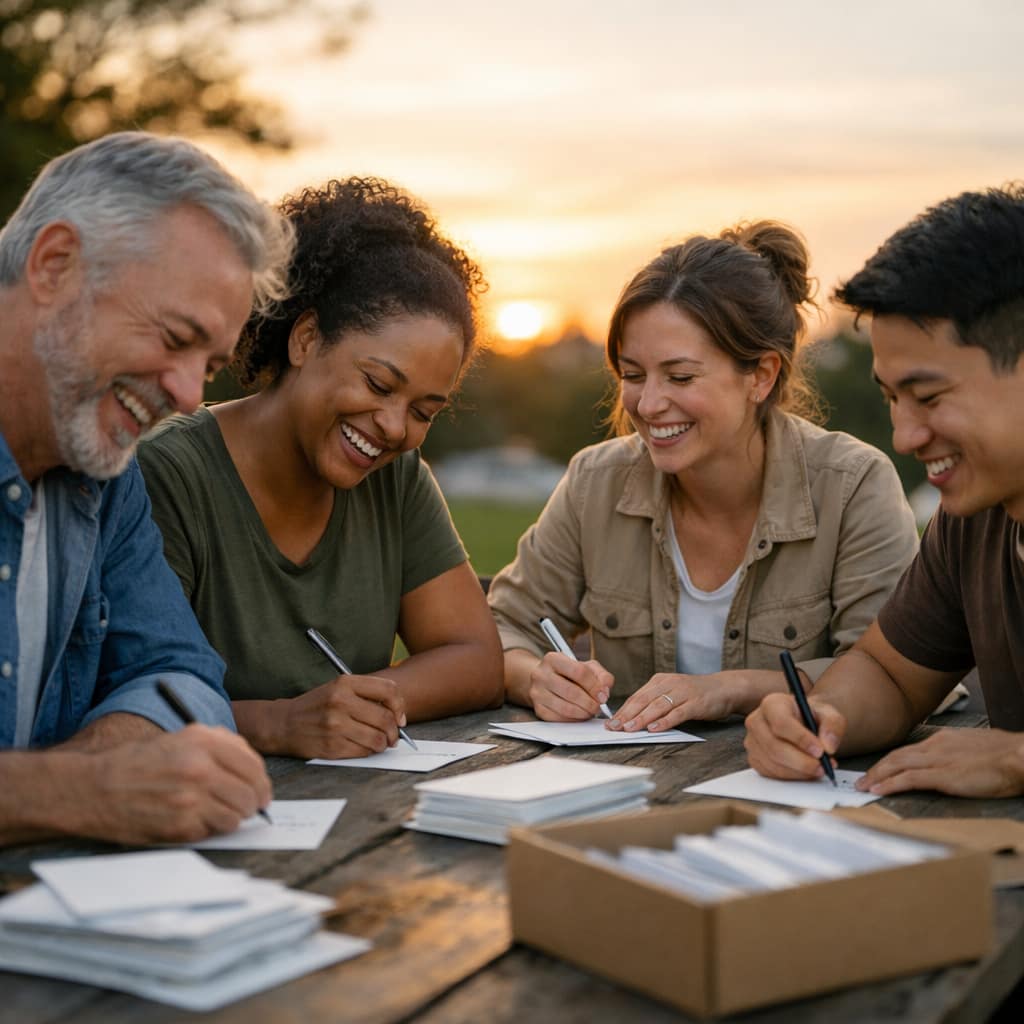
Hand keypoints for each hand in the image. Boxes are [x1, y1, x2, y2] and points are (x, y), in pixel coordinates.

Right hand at [81, 724, 271, 843]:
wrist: (93, 788)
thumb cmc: (136, 763)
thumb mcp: (180, 739)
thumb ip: (218, 748)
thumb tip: (251, 769)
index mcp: (203, 740)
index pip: (253, 764)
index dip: (261, 782)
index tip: (261, 791)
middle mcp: (201, 766)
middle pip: (251, 792)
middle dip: (252, 803)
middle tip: (246, 807)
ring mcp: (191, 798)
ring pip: (237, 816)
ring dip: (232, 818)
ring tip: (216, 813)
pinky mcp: (180, 825)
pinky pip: (214, 831)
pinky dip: (210, 829)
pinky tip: (194, 821)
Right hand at [280, 674, 406, 758]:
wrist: (284, 723)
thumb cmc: (317, 706)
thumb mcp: (338, 688)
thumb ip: (366, 695)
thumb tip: (398, 714)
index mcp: (345, 683)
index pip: (388, 690)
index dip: (400, 706)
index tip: (400, 717)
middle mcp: (340, 702)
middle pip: (386, 718)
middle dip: (395, 731)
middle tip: (393, 736)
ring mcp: (336, 725)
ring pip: (378, 739)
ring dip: (384, 744)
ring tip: (379, 743)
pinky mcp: (332, 746)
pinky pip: (364, 752)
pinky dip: (369, 752)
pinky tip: (363, 747)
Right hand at [528, 653, 612, 721]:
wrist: (545, 681)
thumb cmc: (568, 674)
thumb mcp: (586, 667)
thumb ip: (601, 675)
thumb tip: (605, 690)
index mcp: (553, 659)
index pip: (579, 672)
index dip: (594, 686)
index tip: (603, 695)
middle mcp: (541, 674)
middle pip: (571, 692)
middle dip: (590, 703)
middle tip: (598, 706)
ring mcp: (537, 692)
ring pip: (565, 708)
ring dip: (583, 713)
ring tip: (590, 711)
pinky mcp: (538, 709)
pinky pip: (559, 719)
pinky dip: (574, 720)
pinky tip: (579, 715)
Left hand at [607, 673, 739, 731]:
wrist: (724, 688)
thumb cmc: (695, 694)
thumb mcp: (672, 692)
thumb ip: (654, 701)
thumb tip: (631, 717)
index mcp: (660, 680)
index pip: (637, 696)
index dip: (622, 710)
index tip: (610, 722)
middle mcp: (669, 684)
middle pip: (643, 700)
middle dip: (626, 714)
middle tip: (614, 727)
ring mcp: (683, 693)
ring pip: (657, 706)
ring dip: (641, 718)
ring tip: (629, 728)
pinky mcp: (695, 703)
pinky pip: (677, 713)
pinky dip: (664, 721)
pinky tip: (654, 728)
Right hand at [744, 692, 844, 779]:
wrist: (802, 725)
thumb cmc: (811, 718)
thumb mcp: (828, 714)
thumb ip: (833, 726)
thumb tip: (828, 746)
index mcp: (772, 703)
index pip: (781, 722)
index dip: (800, 739)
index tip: (820, 751)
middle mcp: (756, 721)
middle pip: (774, 746)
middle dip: (801, 761)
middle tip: (822, 767)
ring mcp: (752, 741)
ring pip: (773, 763)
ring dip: (799, 771)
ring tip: (819, 769)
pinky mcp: (754, 759)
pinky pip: (771, 773)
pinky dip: (792, 776)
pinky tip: (806, 772)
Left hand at [857, 728, 1023, 797]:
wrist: (1019, 757)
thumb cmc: (1005, 755)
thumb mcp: (974, 748)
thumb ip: (957, 753)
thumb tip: (951, 762)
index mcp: (943, 739)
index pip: (908, 750)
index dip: (890, 761)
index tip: (878, 769)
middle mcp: (935, 746)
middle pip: (896, 756)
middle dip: (876, 768)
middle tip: (861, 779)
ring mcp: (938, 760)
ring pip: (897, 765)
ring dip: (877, 776)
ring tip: (863, 786)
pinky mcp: (945, 776)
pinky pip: (910, 779)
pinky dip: (891, 784)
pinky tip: (878, 790)